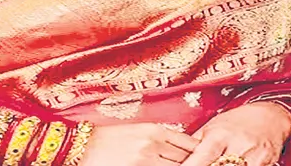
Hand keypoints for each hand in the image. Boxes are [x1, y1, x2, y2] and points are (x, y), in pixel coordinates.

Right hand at [81, 123, 199, 165]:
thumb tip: (178, 149)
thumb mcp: (135, 132)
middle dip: (197, 163)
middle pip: (188, 158)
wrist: (80, 147)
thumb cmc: (107, 141)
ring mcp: (147, 158)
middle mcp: (154, 142)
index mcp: (155, 129)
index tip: (207, 158)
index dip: (201, 153)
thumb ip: (157, 139)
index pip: (189, 143)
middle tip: (209, 164)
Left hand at [180, 102, 290, 165]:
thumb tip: (176, 154)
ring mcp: (253, 156)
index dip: (190, 165)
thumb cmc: (235, 122)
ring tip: (215, 165)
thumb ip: (196, 143)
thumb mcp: (212, 127)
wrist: (270, 116)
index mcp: (219, 134)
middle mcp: (237, 144)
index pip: (203, 155)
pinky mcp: (266, 163)